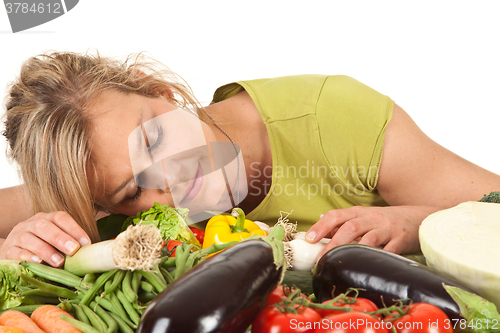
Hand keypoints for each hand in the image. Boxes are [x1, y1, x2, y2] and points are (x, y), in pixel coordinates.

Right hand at [0, 211, 90, 266]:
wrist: (13, 253)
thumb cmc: (43, 249)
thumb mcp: (56, 243)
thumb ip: (70, 244)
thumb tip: (92, 253)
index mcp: (46, 218)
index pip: (60, 217)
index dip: (74, 229)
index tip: (86, 243)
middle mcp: (30, 224)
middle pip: (44, 225)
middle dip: (60, 238)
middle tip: (74, 250)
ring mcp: (17, 236)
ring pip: (29, 238)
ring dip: (46, 250)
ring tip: (59, 262)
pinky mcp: (7, 250)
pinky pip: (16, 251)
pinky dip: (28, 257)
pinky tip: (38, 263)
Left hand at [305, 205, 439, 256]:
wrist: (419, 217)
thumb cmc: (386, 221)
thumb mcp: (364, 218)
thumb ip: (343, 225)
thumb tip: (316, 236)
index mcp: (359, 212)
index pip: (336, 215)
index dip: (321, 225)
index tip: (309, 239)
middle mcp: (372, 218)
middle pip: (350, 227)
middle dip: (334, 243)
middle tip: (322, 259)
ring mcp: (387, 229)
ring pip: (368, 239)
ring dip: (353, 251)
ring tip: (341, 264)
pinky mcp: (402, 241)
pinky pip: (389, 251)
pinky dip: (378, 259)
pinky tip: (368, 268)